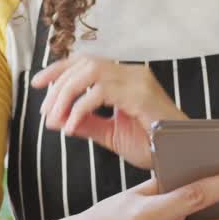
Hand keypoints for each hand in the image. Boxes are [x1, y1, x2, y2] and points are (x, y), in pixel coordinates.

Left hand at [33, 54, 184, 169]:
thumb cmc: (154, 146)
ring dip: (66, 94)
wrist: (181, 157)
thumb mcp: (110, 134)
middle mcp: (133, 73)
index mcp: (126, 78)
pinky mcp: (141, 94)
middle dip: (57, 85)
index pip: (87, 61)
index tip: (37, 84)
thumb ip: (85, 124)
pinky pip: (100, 92)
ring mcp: (138, 81)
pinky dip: (80, 109)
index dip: (59, 69)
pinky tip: (72, 126)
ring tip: (55, 118)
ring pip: (89, 71)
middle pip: (84, 63)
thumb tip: (54, 120)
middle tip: (45, 112)